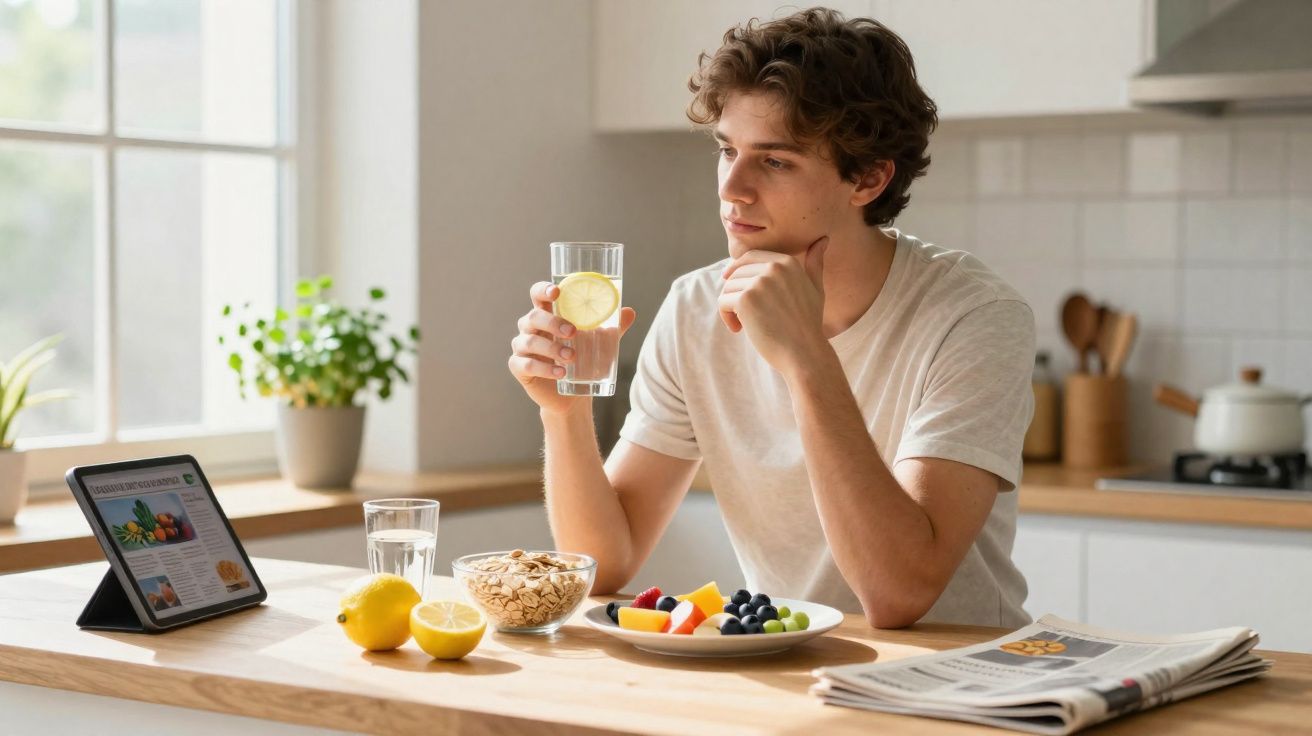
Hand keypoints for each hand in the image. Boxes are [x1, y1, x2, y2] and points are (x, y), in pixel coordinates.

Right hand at [509, 281, 636, 414]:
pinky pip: (526, 364)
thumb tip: (629, 312)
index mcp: (547, 315)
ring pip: (529, 341)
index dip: (543, 289)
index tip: (557, 292)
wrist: (572, 397)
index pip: (537, 294)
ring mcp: (522, 348)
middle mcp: (530, 328)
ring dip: (551, 348)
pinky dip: (545, 368)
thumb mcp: (599, 343)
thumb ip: (612, 328)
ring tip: (571, 357)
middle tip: (573, 332)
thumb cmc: (582, 361)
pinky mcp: (519, 368)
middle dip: (553, 322)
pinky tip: (561, 373)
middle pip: (533, 316)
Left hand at [718, 237, 828, 375]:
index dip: (737, 271)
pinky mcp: (746, 299)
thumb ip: (814, 264)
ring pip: (728, 288)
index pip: (749, 257)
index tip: (732, 285)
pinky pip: (723, 302)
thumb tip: (823, 239)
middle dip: (735, 294)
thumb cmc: (808, 325)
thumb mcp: (815, 289)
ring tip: (744, 325)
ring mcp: (759, 282)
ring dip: (730, 308)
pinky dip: (726, 318)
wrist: (805, 354)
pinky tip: (738, 330)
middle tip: (744, 317)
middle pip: (736, 273)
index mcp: (787, 262)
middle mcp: (774, 267)